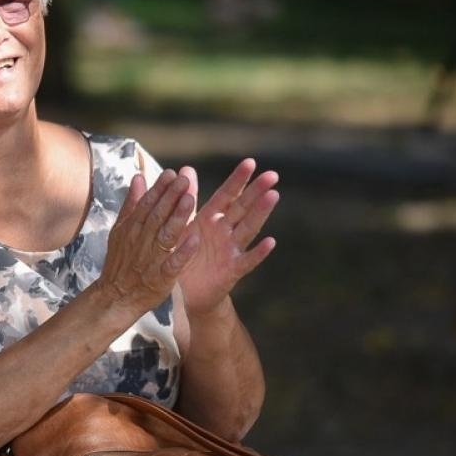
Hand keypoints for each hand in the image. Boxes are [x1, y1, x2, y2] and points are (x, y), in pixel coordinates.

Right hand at [97, 169, 198, 318]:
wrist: (115, 297)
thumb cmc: (120, 262)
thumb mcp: (120, 231)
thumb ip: (131, 204)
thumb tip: (139, 177)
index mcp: (132, 229)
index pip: (147, 204)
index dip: (159, 189)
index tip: (172, 174)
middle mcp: (141, 241)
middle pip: (157, 216)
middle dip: (171, 197)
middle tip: (184, 180)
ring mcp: (151, 260)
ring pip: (165, 236)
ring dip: (177, 218)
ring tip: (190, 201)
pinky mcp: (160, 278)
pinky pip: (173, 264)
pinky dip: (183, 252)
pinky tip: (195, 240)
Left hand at [175, 160, 278, 315]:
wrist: (183, 292)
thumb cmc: (183, 254)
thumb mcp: (181, 225)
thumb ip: (186, 199)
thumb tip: (185, 169)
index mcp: (210, 219)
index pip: (227, 195)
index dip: (238, 180)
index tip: (250, 162)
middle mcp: (224, 231)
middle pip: (242, 208)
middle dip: (256, 191)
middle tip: (272, 175)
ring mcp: (230, 250)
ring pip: (248, 228)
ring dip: (260, 213)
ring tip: (273, 196)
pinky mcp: (232, 270)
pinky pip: (247, 260)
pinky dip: (259, 252)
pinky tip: (270, 242)